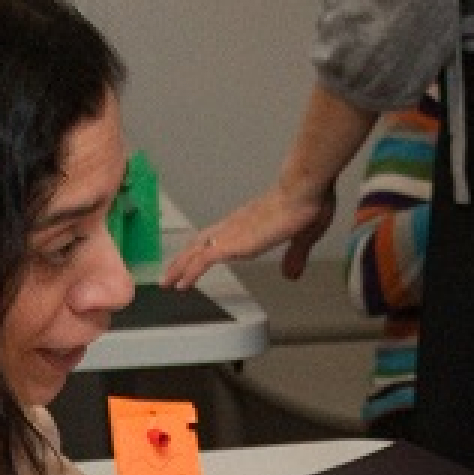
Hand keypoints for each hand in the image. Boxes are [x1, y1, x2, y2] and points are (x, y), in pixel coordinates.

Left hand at [163, 184, 336, 287]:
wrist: (304, 189)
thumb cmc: (307, 203)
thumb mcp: (302, 236)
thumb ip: (295, 255)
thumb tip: (291, 274)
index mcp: (249, 222)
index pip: (219, 236)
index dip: (205, 248)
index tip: (194, 258)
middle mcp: (235, 226)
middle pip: (200, 242)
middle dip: (184, 258)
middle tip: (170, 272)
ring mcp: (232, 233)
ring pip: (196, 251)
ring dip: (179, 267)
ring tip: (166, 282)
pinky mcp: (233, 243)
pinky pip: (203, 260)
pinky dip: (190, 273)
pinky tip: (181, 285)